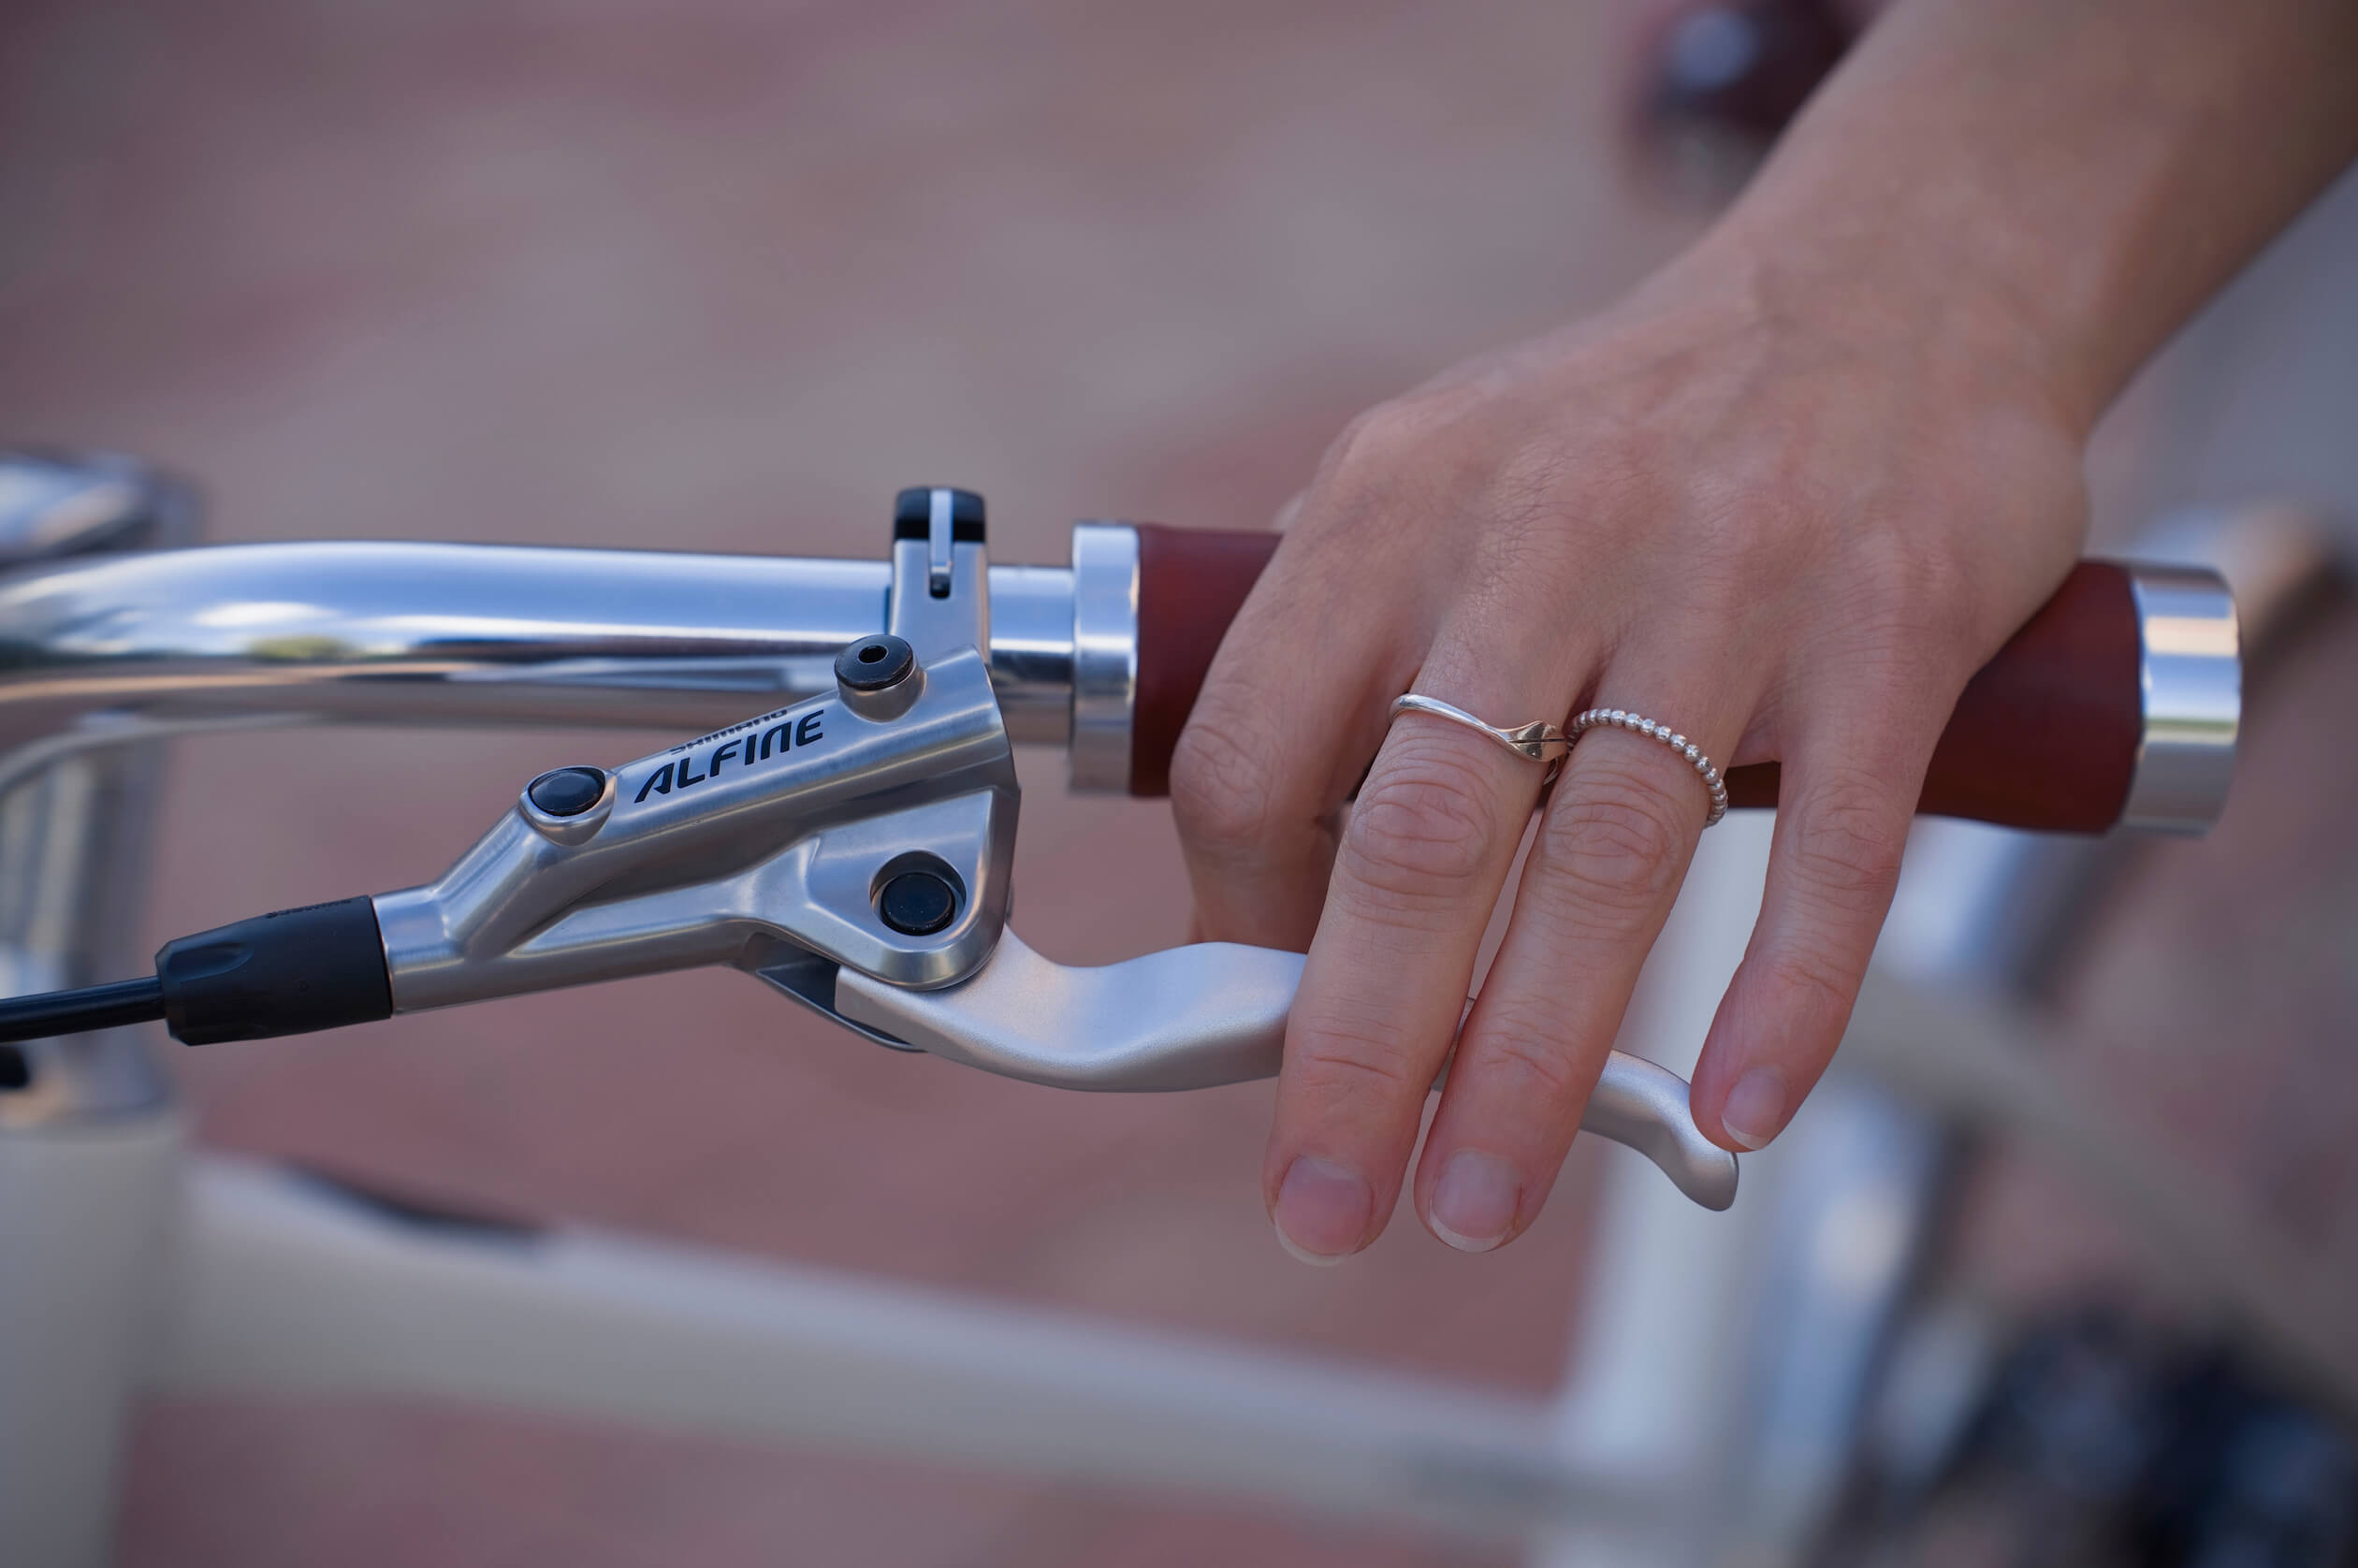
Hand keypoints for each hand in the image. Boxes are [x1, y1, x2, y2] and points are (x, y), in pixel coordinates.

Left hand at [1170, 238, 2087, 1259]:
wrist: (1891, 286)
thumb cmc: (1634, 429)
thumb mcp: (1441, 478)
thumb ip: (1350, 652)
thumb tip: (1264, 886)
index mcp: (1395, 504)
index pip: (1257, 750)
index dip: (1239, 921)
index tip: (1250, 1031)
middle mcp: (1546, 531)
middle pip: (1419, 836)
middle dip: (1356, 1048)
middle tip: (1326, 1202)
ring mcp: (1729, 572)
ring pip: (1613, 858)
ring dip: (1535, 1059)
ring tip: (1478, 1196)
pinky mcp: (1892, 618)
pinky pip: (1832, 842)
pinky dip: (1783, 993)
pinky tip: (1734, 1111)